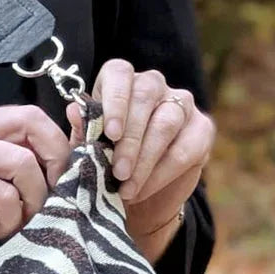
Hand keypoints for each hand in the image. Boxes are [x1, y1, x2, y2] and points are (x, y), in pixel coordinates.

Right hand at [0, 105, 70, 245]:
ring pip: (22, 161)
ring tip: (21, 220)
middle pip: (33, 123)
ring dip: (33, 197)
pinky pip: (0, 194)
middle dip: (55, 161)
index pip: (30, 116)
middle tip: (50, 196)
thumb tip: (41, 201)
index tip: (58, 178)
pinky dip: (10, 217)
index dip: (57, 142)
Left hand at [66, 59, 215, 261]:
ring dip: (144, 160)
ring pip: (166, 123)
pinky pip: (184, 150)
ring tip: (126, 189)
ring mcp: (181, 104)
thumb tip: (73, 111)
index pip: (119, 73)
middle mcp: (152, 86)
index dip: (115, 100)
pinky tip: (142, 190)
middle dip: (130, 140)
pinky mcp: (201, 130)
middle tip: (117, 172)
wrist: (134, 200)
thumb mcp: (84, 152)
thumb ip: (81, 132)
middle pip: (145, 97)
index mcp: (119, 83)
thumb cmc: (103, 166)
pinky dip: (160, 174)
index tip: (110, 134)